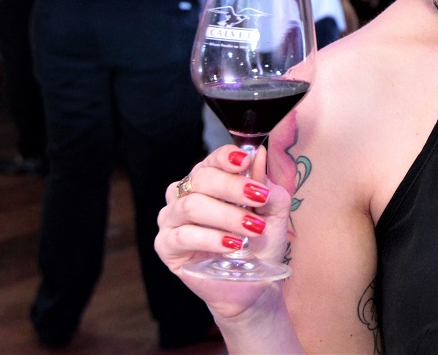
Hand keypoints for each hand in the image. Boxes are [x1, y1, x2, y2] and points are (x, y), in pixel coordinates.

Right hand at [155, 145, 292, 319]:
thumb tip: (258, 154)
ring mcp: (172, 219)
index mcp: (209, 179)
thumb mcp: (271, 211)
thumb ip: (264, 184)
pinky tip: (233, 245)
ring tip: (252, 228)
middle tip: (259, 198)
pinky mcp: (165, 245)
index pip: (212, 160)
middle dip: (233, 186)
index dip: (226, 157)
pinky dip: (211, 239)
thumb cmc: (259, 242)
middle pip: (201, 178)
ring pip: (192, 205)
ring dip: (227, 216)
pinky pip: (183, 236)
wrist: (251, 282)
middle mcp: (185, 194)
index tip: (245, 161)